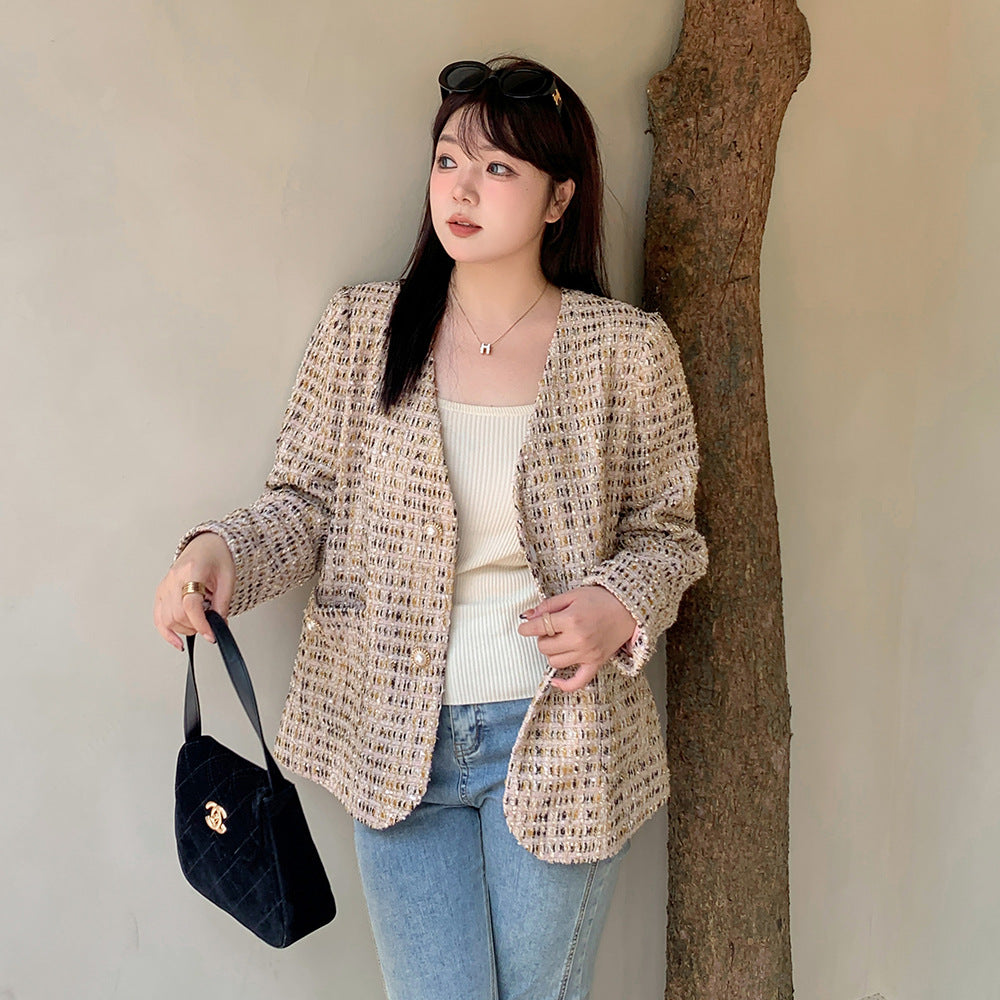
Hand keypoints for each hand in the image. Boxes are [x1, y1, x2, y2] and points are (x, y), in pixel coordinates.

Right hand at [153, 532, 235, 650]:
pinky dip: (166, 632)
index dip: (200, 623)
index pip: (190, 604)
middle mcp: (173, 578)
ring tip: (199, 623)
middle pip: (177, 614)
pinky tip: (177, 641)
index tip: (210, 635)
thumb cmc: (217, 556)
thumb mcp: (228, 578)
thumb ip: (223, 603)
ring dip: (184, 629)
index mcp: (191, 571)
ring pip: (166, 619)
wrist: (207, 545)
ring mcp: (164, 585)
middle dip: (195, 626)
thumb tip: (219, 625)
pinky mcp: (161, 592)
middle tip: (209, 624)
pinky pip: (158, 617)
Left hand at [517, 586, 636, 692]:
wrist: (628, 608)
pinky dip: (565, 684)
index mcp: (571, 619)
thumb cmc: (601, 599)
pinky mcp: (596, 663)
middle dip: (542, 637)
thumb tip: (528, 616)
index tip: (524, 627)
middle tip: (550, 629)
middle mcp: (578, 639)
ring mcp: (587, 653)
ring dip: (553, 652)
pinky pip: (577, 682)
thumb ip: (548, 606)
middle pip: (544, 647)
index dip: (527, 627)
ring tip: (561, 641)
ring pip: (555, 662)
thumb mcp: (572, 595)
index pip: (539, 627)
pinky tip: (556, 682)